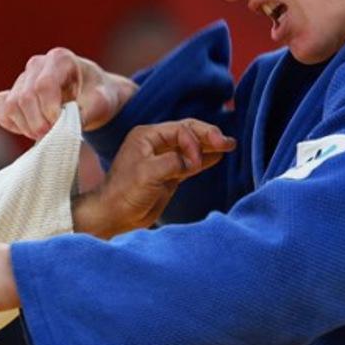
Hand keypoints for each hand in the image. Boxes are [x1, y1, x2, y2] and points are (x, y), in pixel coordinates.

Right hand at [0, 47, 137, 138]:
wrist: (91, 96)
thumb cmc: (97, 95)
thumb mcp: (102, 102)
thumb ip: (88, 111)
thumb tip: (67, 126)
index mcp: (60, 59)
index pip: (43, 85)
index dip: (49, 110)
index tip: (60, 124)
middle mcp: (37, 64)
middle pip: (25, 97)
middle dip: (38, 122)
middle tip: (53, 135)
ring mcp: (22, 78)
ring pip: (11, 105)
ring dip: (26, 126)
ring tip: (45, 133)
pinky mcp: (11, 93)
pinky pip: (0, 109)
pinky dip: (12, 124)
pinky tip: (30, 129)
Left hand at [73, 119, 235, 237]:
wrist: (114, 215)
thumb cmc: (124, 192)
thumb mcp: (148, 174)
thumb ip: (173, 163)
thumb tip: (194, 161)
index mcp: (147, 136)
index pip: (180, 130)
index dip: (194, 142)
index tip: (196, 163)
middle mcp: (155, 144)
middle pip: (188, 133)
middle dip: (208, 136)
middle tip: (228, 142)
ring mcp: (162, 159)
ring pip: (191, 147)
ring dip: (209, 146)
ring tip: (230, 145)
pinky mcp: (168, 174)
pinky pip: (190, 162)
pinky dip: (204, 159)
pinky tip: (218, 157)